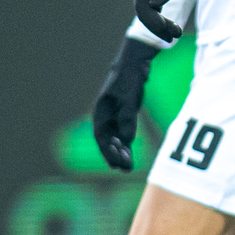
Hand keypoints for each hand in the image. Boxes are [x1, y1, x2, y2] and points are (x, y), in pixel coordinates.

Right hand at [92, 37, 159, 170]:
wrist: (134, 66)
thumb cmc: (128, 80)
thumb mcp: (128, 98)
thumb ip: (127, 118)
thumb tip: (127, 139)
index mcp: (101, 113)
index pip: (101, 138)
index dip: (107, 152)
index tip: (115, 164)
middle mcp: (105, 118)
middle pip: (107, 142)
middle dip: (115, 156)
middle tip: (125, 169)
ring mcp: (114, 118)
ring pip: (115, 140)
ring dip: (121, 153)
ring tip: (128, 167)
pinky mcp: (124, 117)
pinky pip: (123, 134)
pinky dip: (126, 145)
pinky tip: (129, 155)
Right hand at [132, 0, 205, 41]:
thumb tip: (153, 4)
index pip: (141, 7)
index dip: (151, 20)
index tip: (165, 28)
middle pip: (143, 14)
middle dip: (158, 27)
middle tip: (175, 36)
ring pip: (147, 16)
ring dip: (161, 28)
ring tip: (177, 35)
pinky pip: (152, 14)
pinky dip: (162, 24)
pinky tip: (173, 31)